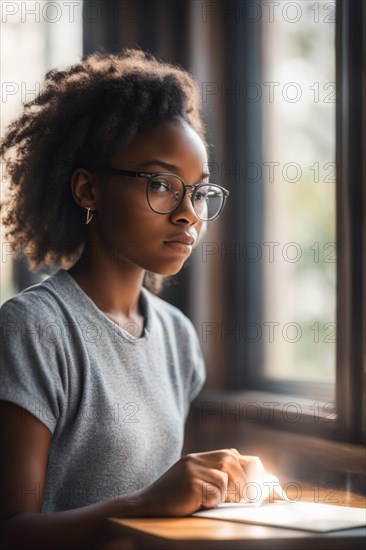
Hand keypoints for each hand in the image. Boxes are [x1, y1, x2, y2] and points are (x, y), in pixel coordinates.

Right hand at [134, 448, 266, 516]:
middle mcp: (196, 459)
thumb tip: (243, 486)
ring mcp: (193, 469)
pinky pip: (215, 492)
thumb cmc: (173, 499)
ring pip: (224, 479)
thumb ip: (211, 477)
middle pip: (231, 461)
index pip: (231, 454)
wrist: (147, 505)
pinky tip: (199, 504)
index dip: (247, 466)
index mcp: (198, 458)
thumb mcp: (192, 482)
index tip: (256, 482)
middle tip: (240, 499)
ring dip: (224, 495)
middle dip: (241, 481)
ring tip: (210, 502)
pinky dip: (213, 502)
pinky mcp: (191, 482)